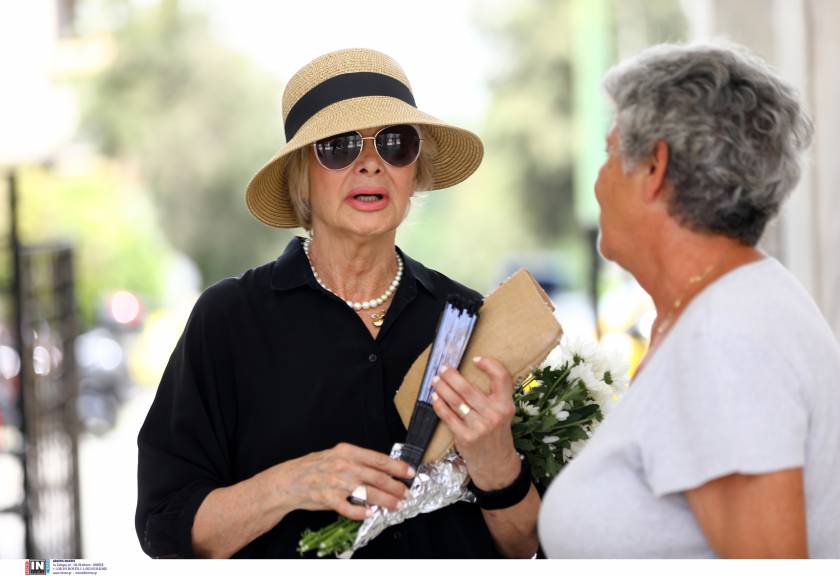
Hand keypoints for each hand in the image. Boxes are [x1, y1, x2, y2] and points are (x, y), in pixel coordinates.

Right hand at [282, 443, 414, 520]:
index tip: (409, 472)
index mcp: (347, 451)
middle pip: (378, 477)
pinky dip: (362, 512)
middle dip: (396, 487)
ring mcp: (336, 482)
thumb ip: (356, 460)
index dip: (397, 467)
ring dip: (385, 501)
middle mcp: (344, 465)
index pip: (378, 459)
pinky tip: (370, 514)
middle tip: (406, 493)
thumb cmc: (313, 467)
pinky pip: (350, 508)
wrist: (289, 480)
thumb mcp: (335, 455)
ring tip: (395, 505)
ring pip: (368, 493)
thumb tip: (381, 468)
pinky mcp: (328, 498)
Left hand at [430, 357, 520, 490]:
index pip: (502, 378)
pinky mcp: (465, 437)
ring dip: (442, 387)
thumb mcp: (503, 415)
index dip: (490, 365)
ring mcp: (479, 427)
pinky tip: (435, 397)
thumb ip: (493, 397)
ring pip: (455, 400)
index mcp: (506, 406)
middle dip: (451, 375)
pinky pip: (447, 416)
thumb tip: (467, 376)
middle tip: (444, 368)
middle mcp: (494, 415)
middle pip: (468, 388)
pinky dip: (439, 404)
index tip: (476, 359)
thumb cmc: (497, 435)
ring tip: (436, 380)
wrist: (496, 464)